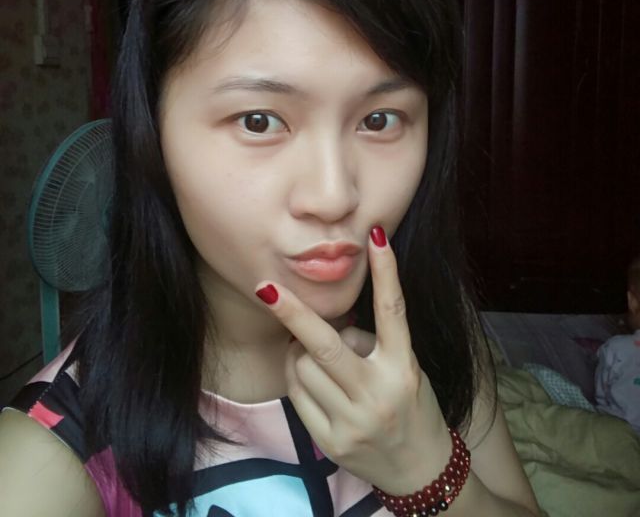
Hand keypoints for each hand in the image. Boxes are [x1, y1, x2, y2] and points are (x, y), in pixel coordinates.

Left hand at [255, 226, 450, 494]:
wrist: (421, 471)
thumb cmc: (413, 406)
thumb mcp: (406, 369)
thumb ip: (373, 343)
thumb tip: (329, 319)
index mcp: (403, 368)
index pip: (394, 311)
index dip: (386, 271)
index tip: (374, 235)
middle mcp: (378, 393)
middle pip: (325, 345)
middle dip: (292, 313)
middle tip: (265, 287)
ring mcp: (353, 421)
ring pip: (303, 366)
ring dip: (301, 351)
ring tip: (318, 357)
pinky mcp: (332, 441)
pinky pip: (297, 394)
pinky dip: (298, 376)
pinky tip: (312, 378)